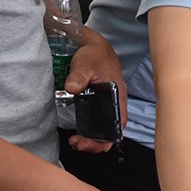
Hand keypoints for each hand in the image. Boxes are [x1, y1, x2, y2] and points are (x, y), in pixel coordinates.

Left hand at [66, 28, 127, 153]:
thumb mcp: (86, 64)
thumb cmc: (96, 55)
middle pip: (111, 132)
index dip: (107, 139)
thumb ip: (79, 76)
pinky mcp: (97, 104)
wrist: (95, 47)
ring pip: (103, 129)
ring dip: (91, 139)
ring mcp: (106, 106)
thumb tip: (72, 88)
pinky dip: (88, 130)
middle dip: (96, 143)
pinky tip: (77, 131)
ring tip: (75, 141)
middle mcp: (114, 105)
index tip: (89, 142)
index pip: (118, 125)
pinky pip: (96, 122)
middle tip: (77, 143)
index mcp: (118, 98)